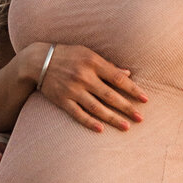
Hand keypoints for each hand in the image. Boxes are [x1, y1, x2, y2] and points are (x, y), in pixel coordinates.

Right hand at [32, 43, 147, 133]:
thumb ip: (108, 65)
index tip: (145, 100)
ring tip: (126, 126)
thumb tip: (128, 74)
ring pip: (96, 107)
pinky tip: (101, 129)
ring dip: (112, 118)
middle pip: (109, 95)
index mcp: (93, 63)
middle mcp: (84, 77)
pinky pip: (78, 114)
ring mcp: (72, 90)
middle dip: (126, 107)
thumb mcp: (88, 54)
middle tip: (140, 118)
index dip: (132, 90)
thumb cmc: (69, 55)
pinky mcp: (62, 100)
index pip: (117, 79)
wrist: (38, 61)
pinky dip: (89, 122)